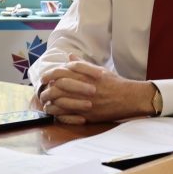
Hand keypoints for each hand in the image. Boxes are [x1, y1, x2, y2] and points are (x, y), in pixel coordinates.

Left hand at [37, 56, 156, 123]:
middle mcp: (83, 88)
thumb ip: (82, 65)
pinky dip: (59, 115)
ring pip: (60, 103)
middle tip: (42, 93)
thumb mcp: (99, 70)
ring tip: (46, 103)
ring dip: (50, 103)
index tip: (44, 78)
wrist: (129, 98)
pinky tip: (56, 113)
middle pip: (57, 88)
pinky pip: (68, 116)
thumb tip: (70, 57)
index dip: (49, 75)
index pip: (61, 73)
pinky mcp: (88, 115)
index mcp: (85, 76)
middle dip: (46, 91)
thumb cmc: (115, 83)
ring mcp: (85, 103)